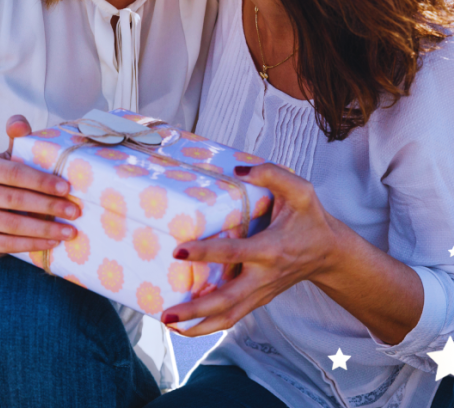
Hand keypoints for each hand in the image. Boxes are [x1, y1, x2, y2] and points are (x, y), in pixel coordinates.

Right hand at [0, 115, 79, 254]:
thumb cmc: (8, 180)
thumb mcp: (13, 157)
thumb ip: (18, 139)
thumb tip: (18, 122)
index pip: (14, 173)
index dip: (41, 181)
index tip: (67, 188)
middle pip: (13, 199)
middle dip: (48, 206)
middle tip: (75, 211)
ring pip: (11, 225)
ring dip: (44, 229)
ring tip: (70, 231)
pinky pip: (6, 245)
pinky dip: (32, 244)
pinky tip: (53, 243)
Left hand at [161, 163, 339, 336]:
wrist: (330, 253)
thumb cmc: (311, 219)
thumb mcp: (301, 191)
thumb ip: (272, 174)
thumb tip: (239, 170)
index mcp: (270, 249)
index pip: (234, 253)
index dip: (205, 253)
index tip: (178, 250)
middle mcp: (264, 276)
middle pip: (227, 300)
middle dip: (196, 310)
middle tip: (166, 314)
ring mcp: (261, 291)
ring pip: (229, 316)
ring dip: (199, 325)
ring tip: (169, 324)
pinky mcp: (259, 298)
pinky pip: (233, 315)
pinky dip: (210, 324)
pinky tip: (187, 325)